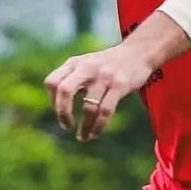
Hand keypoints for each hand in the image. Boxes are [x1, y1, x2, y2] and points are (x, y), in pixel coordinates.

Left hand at [45, 12, 190, 142]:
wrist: (138, 53)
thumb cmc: (108, 65)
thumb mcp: (86, 64)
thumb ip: (71, 79)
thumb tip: (58, 107)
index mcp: (74, 63)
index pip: (52, 82)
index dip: (52, 100)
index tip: (60, 111)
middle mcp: (87, 68)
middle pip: (64, 90)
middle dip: (62, 112)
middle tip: (66, 126)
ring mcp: (104, 76)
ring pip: (88, 107)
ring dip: (84, 127)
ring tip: (83, 137)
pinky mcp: (120, 85)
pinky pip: (105, 111)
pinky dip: (98, 127)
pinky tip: (95, 133)